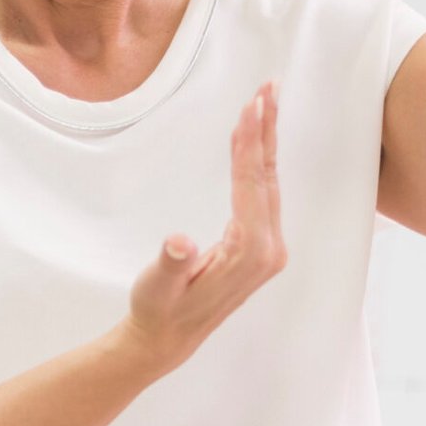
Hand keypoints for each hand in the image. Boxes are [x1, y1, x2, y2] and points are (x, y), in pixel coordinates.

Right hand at [123, 83, 284, 375]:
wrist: (167, 338)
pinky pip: (263, 195)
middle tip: (268, 87)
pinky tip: (254, 143)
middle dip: (266, 130)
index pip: (253, 186)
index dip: (250, 144)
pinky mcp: (260, 249)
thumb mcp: (157, 287)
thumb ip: (172, 264)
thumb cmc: (158, 311)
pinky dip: (259, 163)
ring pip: (269, 184)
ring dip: (266, 142)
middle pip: (268, 178)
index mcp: (249, 254)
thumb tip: (180, 244)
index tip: (250, 106)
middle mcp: (268, 251)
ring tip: (263, 104)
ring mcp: (267, 251)